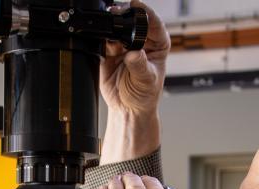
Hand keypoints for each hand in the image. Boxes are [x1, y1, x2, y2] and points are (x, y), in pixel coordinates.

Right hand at [99, 1, 169, 117]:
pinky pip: (103, 40)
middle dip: (124, 15)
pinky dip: (100, 37)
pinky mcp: (109, 52)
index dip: (145, 12)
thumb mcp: (147, 81)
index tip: (135, 6)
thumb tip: (134, 53)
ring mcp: (124, 46)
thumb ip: (140, 66)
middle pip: (133, 21)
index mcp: (158, 43)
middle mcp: (141, 41)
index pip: (153, 22)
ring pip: (116, 28)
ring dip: (110, 25)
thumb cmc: (145, 95)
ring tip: (107, 28)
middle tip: (116, 13)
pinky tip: (101, 39)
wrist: (128, 109)